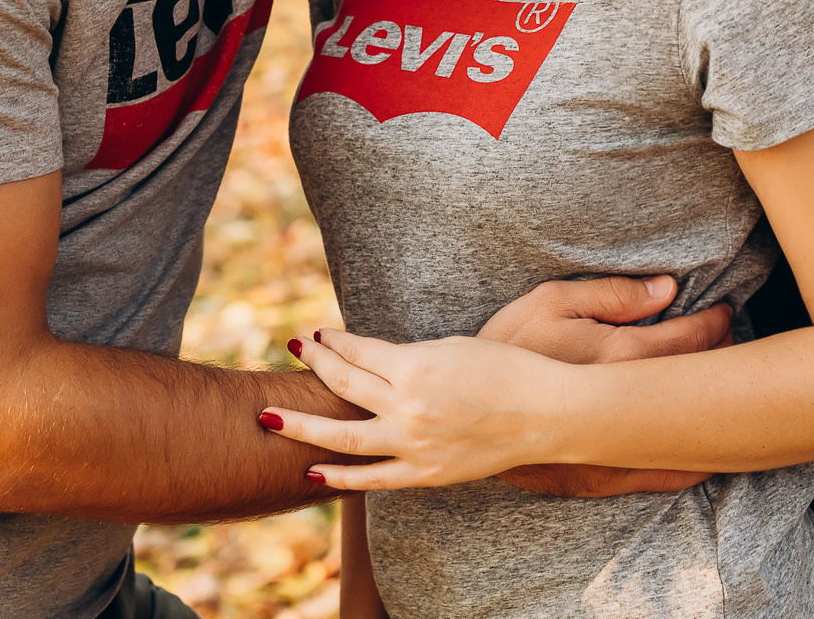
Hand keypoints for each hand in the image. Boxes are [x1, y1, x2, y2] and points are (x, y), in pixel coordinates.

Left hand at [266, 329, 576, 490]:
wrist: (545, 415)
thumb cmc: (504, 370)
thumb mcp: (450, 349)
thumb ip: (405, 357)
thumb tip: (366, 358)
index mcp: (415, 367)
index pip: (357, 351)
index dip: (333, 341)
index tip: (317, 335)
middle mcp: (408, 406)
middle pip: (342, 384)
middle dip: (314, 365)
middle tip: (293, 352)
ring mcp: (414, 444)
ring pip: (343, 438)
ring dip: (301, 427)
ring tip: (267, 418)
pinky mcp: (425, 474)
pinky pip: (372, 479)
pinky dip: (339, 477)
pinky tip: (312, 471)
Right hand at [476, 274, 727, 494]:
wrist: (464, 409)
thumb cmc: (508, 346)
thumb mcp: (552, 301)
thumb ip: (613, 294)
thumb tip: (668, 289)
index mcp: (619, 356)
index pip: (689, 339)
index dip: (715, 323)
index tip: (725, 313)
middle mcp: (626, 407)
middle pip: (697, 387)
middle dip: (724, 363)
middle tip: (732, 345)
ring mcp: (615, 449)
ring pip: (684, 435)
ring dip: (709, 412)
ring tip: (723, 392)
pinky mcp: (599, 477)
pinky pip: (657, 478)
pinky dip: (688, 466)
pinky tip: (705, 457)